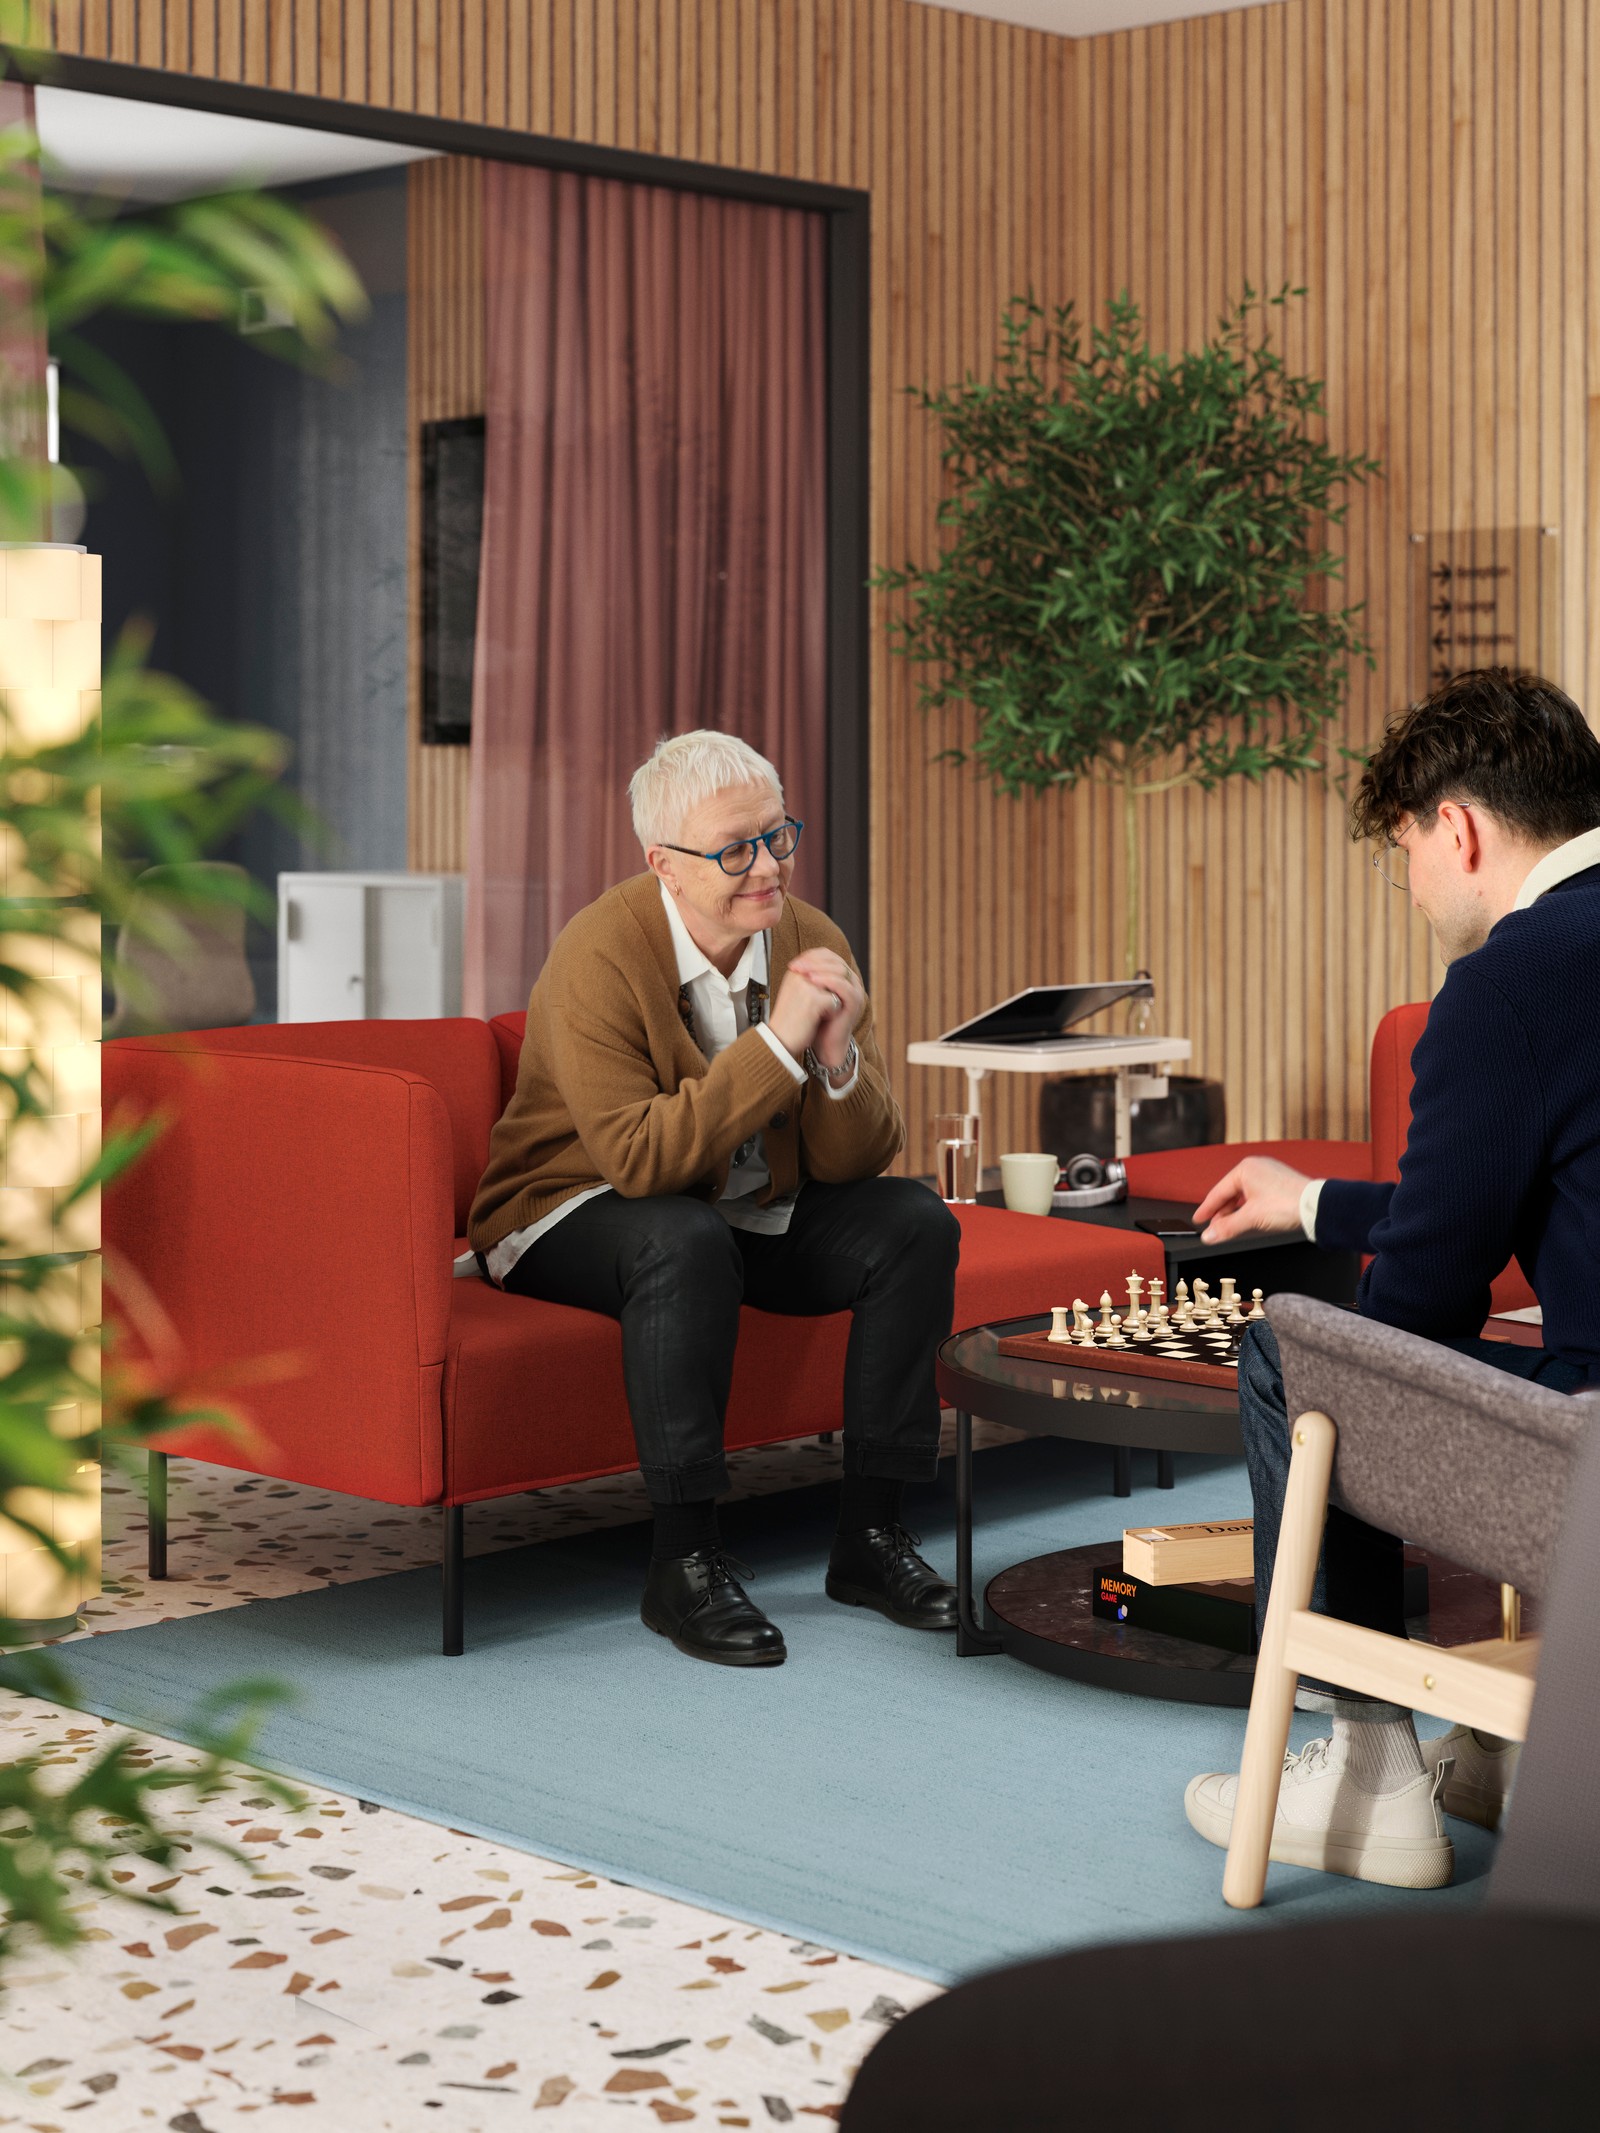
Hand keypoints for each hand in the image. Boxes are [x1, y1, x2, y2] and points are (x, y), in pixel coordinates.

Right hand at [768, 967, 836, 1059]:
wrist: (779, 1040)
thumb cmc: (789, 1020)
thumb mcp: (796, 993)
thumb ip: (810, 980)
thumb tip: (832, 972)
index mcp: (794, 973)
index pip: (821, 962)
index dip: (827, 980)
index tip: (817, 998)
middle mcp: (799, 976)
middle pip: (831, 977)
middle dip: (829, 993)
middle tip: (813, 1008)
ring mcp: (806, 987)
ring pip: (835, 990)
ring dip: (830, 1003)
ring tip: (814, 1014)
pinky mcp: (815, 1000)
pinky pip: (836, 1003)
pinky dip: (830, 1014)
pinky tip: (815, 1020)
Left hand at [785, 949, 863, 1069]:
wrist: (825, 1043)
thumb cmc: (816, 1019)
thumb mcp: (811, 995)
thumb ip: (809, 979)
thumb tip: (796, 962)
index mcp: (842, 977)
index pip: (829, 957)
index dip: (811, 956)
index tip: (793, 963)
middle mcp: (851, 982)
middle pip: (835, 961)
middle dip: (813, 961)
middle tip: (796, 966)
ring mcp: (855, 991)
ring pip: (840, 971)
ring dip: (819, 969)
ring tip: (802, 972)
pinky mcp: (855, 1003)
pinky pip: (843, 986)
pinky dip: (828, 981)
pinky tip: (812, 981)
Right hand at [1192, 1156, 1311, 1244]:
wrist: (1317, 1206)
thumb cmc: (1288, 1204)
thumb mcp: (1251, 1218)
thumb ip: (1227, 1228)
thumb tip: (1209, 1236)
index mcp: (1246, 1169)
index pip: (1218, 1192)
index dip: (1207, 1209)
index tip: (1198, 1220)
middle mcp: (1256, 1168)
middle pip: (1231, 1193)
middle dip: (1222, 1213)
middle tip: (1215, 1229)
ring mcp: (1269, 1174)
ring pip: (1244, 1195)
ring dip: (1236, 1212)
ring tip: (1231, 1227)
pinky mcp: (1279, 1183)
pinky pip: (1256, 1196)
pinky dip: (1249, 1208)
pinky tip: (1248, 1219)